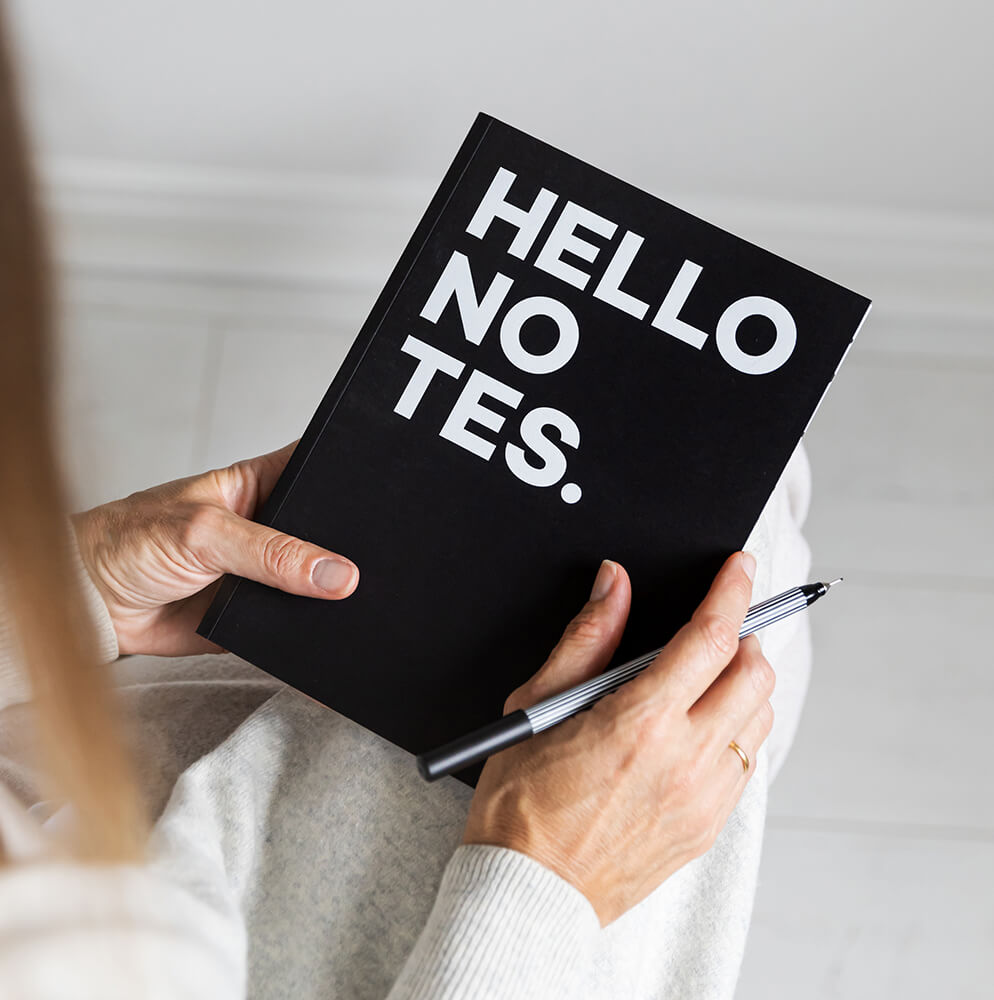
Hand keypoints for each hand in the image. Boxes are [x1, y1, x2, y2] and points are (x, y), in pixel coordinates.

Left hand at [71, 441, 358, 656]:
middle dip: (352, 547)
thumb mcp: (205, 533)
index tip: (389, 487)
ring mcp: (266, 574)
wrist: (89, 608)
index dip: (352, 475)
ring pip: (316, 584)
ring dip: (335, 596)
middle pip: (327, 532)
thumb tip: (337, 574)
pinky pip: (295, 627)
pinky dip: (312, 636)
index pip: (318, 469)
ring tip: (372, 602)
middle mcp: (268, 528)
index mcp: (259, 486)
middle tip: (386, 558)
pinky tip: (338, 639)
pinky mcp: (258, 617)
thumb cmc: (130, 543)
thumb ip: (272, 554)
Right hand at [461, 551, 772, 926]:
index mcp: (641, 723)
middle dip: (745, 635)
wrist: (530, 890)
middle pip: (753, 674)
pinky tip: (702, 725)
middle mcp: (684, 760)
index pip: (710, 639)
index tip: (739, 568)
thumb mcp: (539, 705)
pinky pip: (746, 762)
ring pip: (760, 718)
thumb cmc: (522, 804)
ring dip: (745, 682)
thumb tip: (613, 585)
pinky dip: (738, 728)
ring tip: (708, 675)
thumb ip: (588, 638)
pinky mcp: (706, 827)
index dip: (731, 592)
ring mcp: (703, 798)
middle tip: (717, 626)